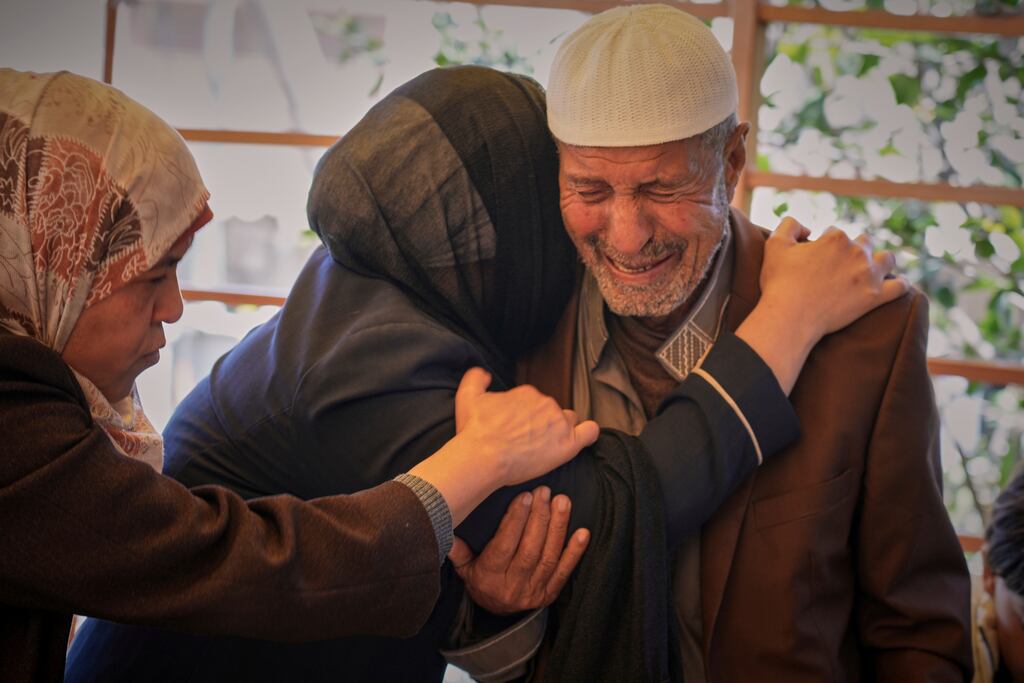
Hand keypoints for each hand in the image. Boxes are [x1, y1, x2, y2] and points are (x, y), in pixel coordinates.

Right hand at [449, 487, 589, 614]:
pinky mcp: (549, 594)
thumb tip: (446, 526)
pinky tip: (583, 532)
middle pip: (529, 549)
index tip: (524, 496)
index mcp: (489, 577)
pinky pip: (564, 572)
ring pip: (548, 557)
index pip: (504, 546)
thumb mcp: (464, 567)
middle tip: (545, 492)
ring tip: (563, 502)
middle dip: (539, 518)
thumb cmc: (480, 579)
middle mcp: (512, 586)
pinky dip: (575, 552)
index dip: (515, 520)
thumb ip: (458, 548)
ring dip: (558, 527)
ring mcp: (534, 591)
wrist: (496, 613)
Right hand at [454, 368, 599, 486]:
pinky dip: (588, 434)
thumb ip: (476, 378)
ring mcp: (559, 423)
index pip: (535, 402)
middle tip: (528, 441)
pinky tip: (581, 439)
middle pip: (552, 411)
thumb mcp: (467, 396)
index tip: (517, 429)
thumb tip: (484, 373)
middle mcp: (546, 403)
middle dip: (543, 424)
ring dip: (560, 430)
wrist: (482, 456)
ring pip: (568, 421)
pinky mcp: (568, 444)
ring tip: (546, 446)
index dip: (527, 416)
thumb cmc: (475, 430)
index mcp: (527, 393)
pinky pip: (589, 433)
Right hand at [760, 217, 908, 342]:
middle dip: (855, 250)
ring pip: (887, 259)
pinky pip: (900, 287)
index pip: (835, 234)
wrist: (790, 316)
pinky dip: (901, 284)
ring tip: (870, 270)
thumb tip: (809, 228)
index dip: (825, 245)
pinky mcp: (876, 296)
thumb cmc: (779, 282)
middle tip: (841, 267)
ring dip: (880, 261)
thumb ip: (790, 225)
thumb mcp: (775, 244)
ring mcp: (869, 274)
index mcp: (835, 238)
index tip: (817, 259)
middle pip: (864, 242)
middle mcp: (857, 252)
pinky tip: (897, 285)